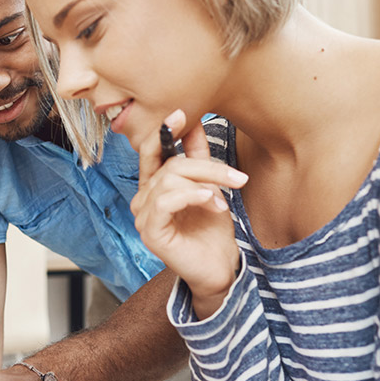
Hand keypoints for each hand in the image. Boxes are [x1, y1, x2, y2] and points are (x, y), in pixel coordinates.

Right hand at [132, 109, 248, 318]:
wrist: (219, 268)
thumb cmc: (211, 231)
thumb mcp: (209, 187)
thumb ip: (198, 158)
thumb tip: (195, 122)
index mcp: (153, 187)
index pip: (150, 152)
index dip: (163, 131)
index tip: (181, 113)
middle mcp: (142, 200)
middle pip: (168, 165)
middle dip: (205, 166)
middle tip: (237, 176)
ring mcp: (143, 216)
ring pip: (170, 180)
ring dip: (205, 183)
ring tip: (225, 197)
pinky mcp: (150, 232)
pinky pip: (167, 201)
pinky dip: (193, 196)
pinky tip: (212, 203)